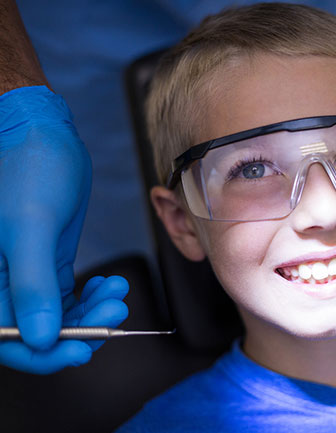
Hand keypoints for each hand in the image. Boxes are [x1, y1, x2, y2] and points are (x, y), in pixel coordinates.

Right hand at [0, 85, 96, 371]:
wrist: (42, 133)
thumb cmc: (26, 169)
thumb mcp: (29, 227)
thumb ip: (32, 284)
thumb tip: (39, 338)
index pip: (7, 339)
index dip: (44, 355)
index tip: (84, 350)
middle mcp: (1, 283)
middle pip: (37, 333)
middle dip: (80, 329)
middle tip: (115, 311)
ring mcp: (25, 274)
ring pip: (58, 316)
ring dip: (92, 312)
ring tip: (118, 292)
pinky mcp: (46, 261)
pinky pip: (68, 297)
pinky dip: (93, 296)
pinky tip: (110, 284)